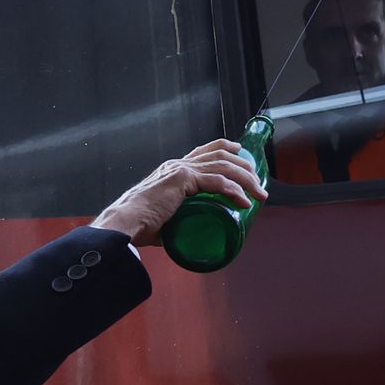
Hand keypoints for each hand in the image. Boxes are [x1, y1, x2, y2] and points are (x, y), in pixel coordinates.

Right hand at [93, 138, 264, 246]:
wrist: (125, 223)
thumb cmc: (138, 225)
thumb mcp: (161, 217)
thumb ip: (173, 222)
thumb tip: (179, 236)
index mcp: (172, 169)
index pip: (204, 150)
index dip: (225, 147)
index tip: (240, 151)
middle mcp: (177, 164)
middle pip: (219, 154)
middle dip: (243, 165)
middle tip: (257, 180)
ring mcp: (181, 170)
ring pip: (223, 167)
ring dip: (246, 179)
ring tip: (259, 193)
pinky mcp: (183, 180)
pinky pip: (217, 182)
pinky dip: (234, 191)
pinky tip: (245, 201)